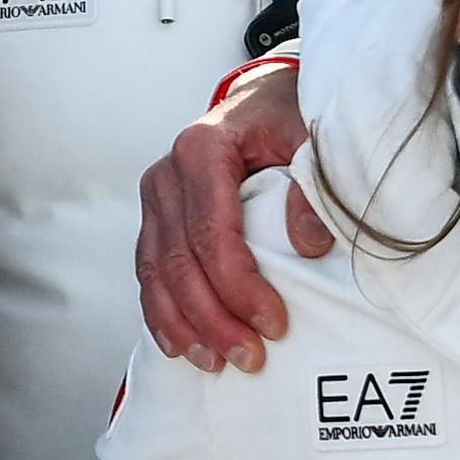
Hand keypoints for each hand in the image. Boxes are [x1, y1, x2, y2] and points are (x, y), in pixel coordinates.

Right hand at [134, 60, 330, 370]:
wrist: (267, 97)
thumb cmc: (289, 116)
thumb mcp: (310, 137)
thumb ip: (311, 187)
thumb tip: (309, 243)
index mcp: (201, 148)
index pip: (211, 232)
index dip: (238, 285)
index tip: (273, 323)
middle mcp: (167, 173)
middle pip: (178, 260)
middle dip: (211, 317)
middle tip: (249, 357)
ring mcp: (156, 197)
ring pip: (155, 271)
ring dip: (183, 323)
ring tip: (215, 362)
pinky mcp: (157, 217)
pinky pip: (148, 271)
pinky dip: (161, 312)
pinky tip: (179, 345)